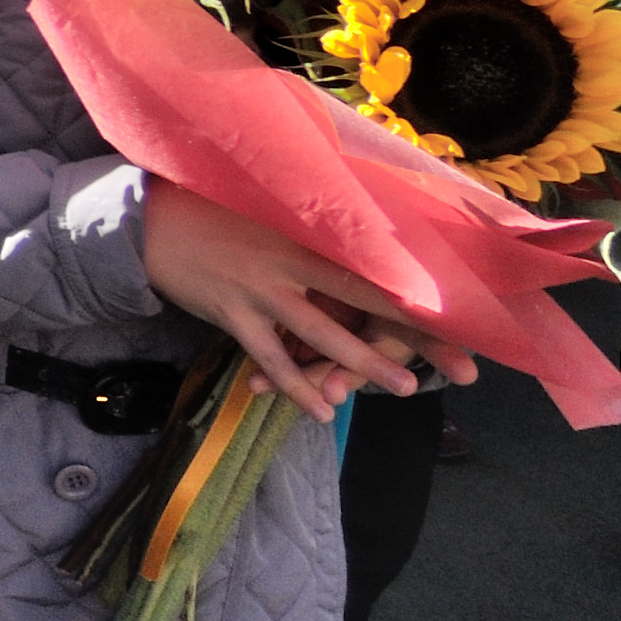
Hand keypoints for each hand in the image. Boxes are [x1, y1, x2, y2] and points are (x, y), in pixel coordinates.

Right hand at [139, 181, 474, 424]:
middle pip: (368, 302)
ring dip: (365, 364)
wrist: (148, 218)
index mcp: (306, 233)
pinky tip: (323, 410)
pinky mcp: (231, 312)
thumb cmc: (211, 210)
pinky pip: (270, 357)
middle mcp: (292, 261)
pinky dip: (296, 385)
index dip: (423, 290)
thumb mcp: (267, 211)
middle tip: (465, 366)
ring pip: (324, 335)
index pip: (377, 265)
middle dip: (418, 336)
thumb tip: (358, 240)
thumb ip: (308, 228)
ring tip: (406, 388)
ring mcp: (261, 289)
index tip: (471, 311)